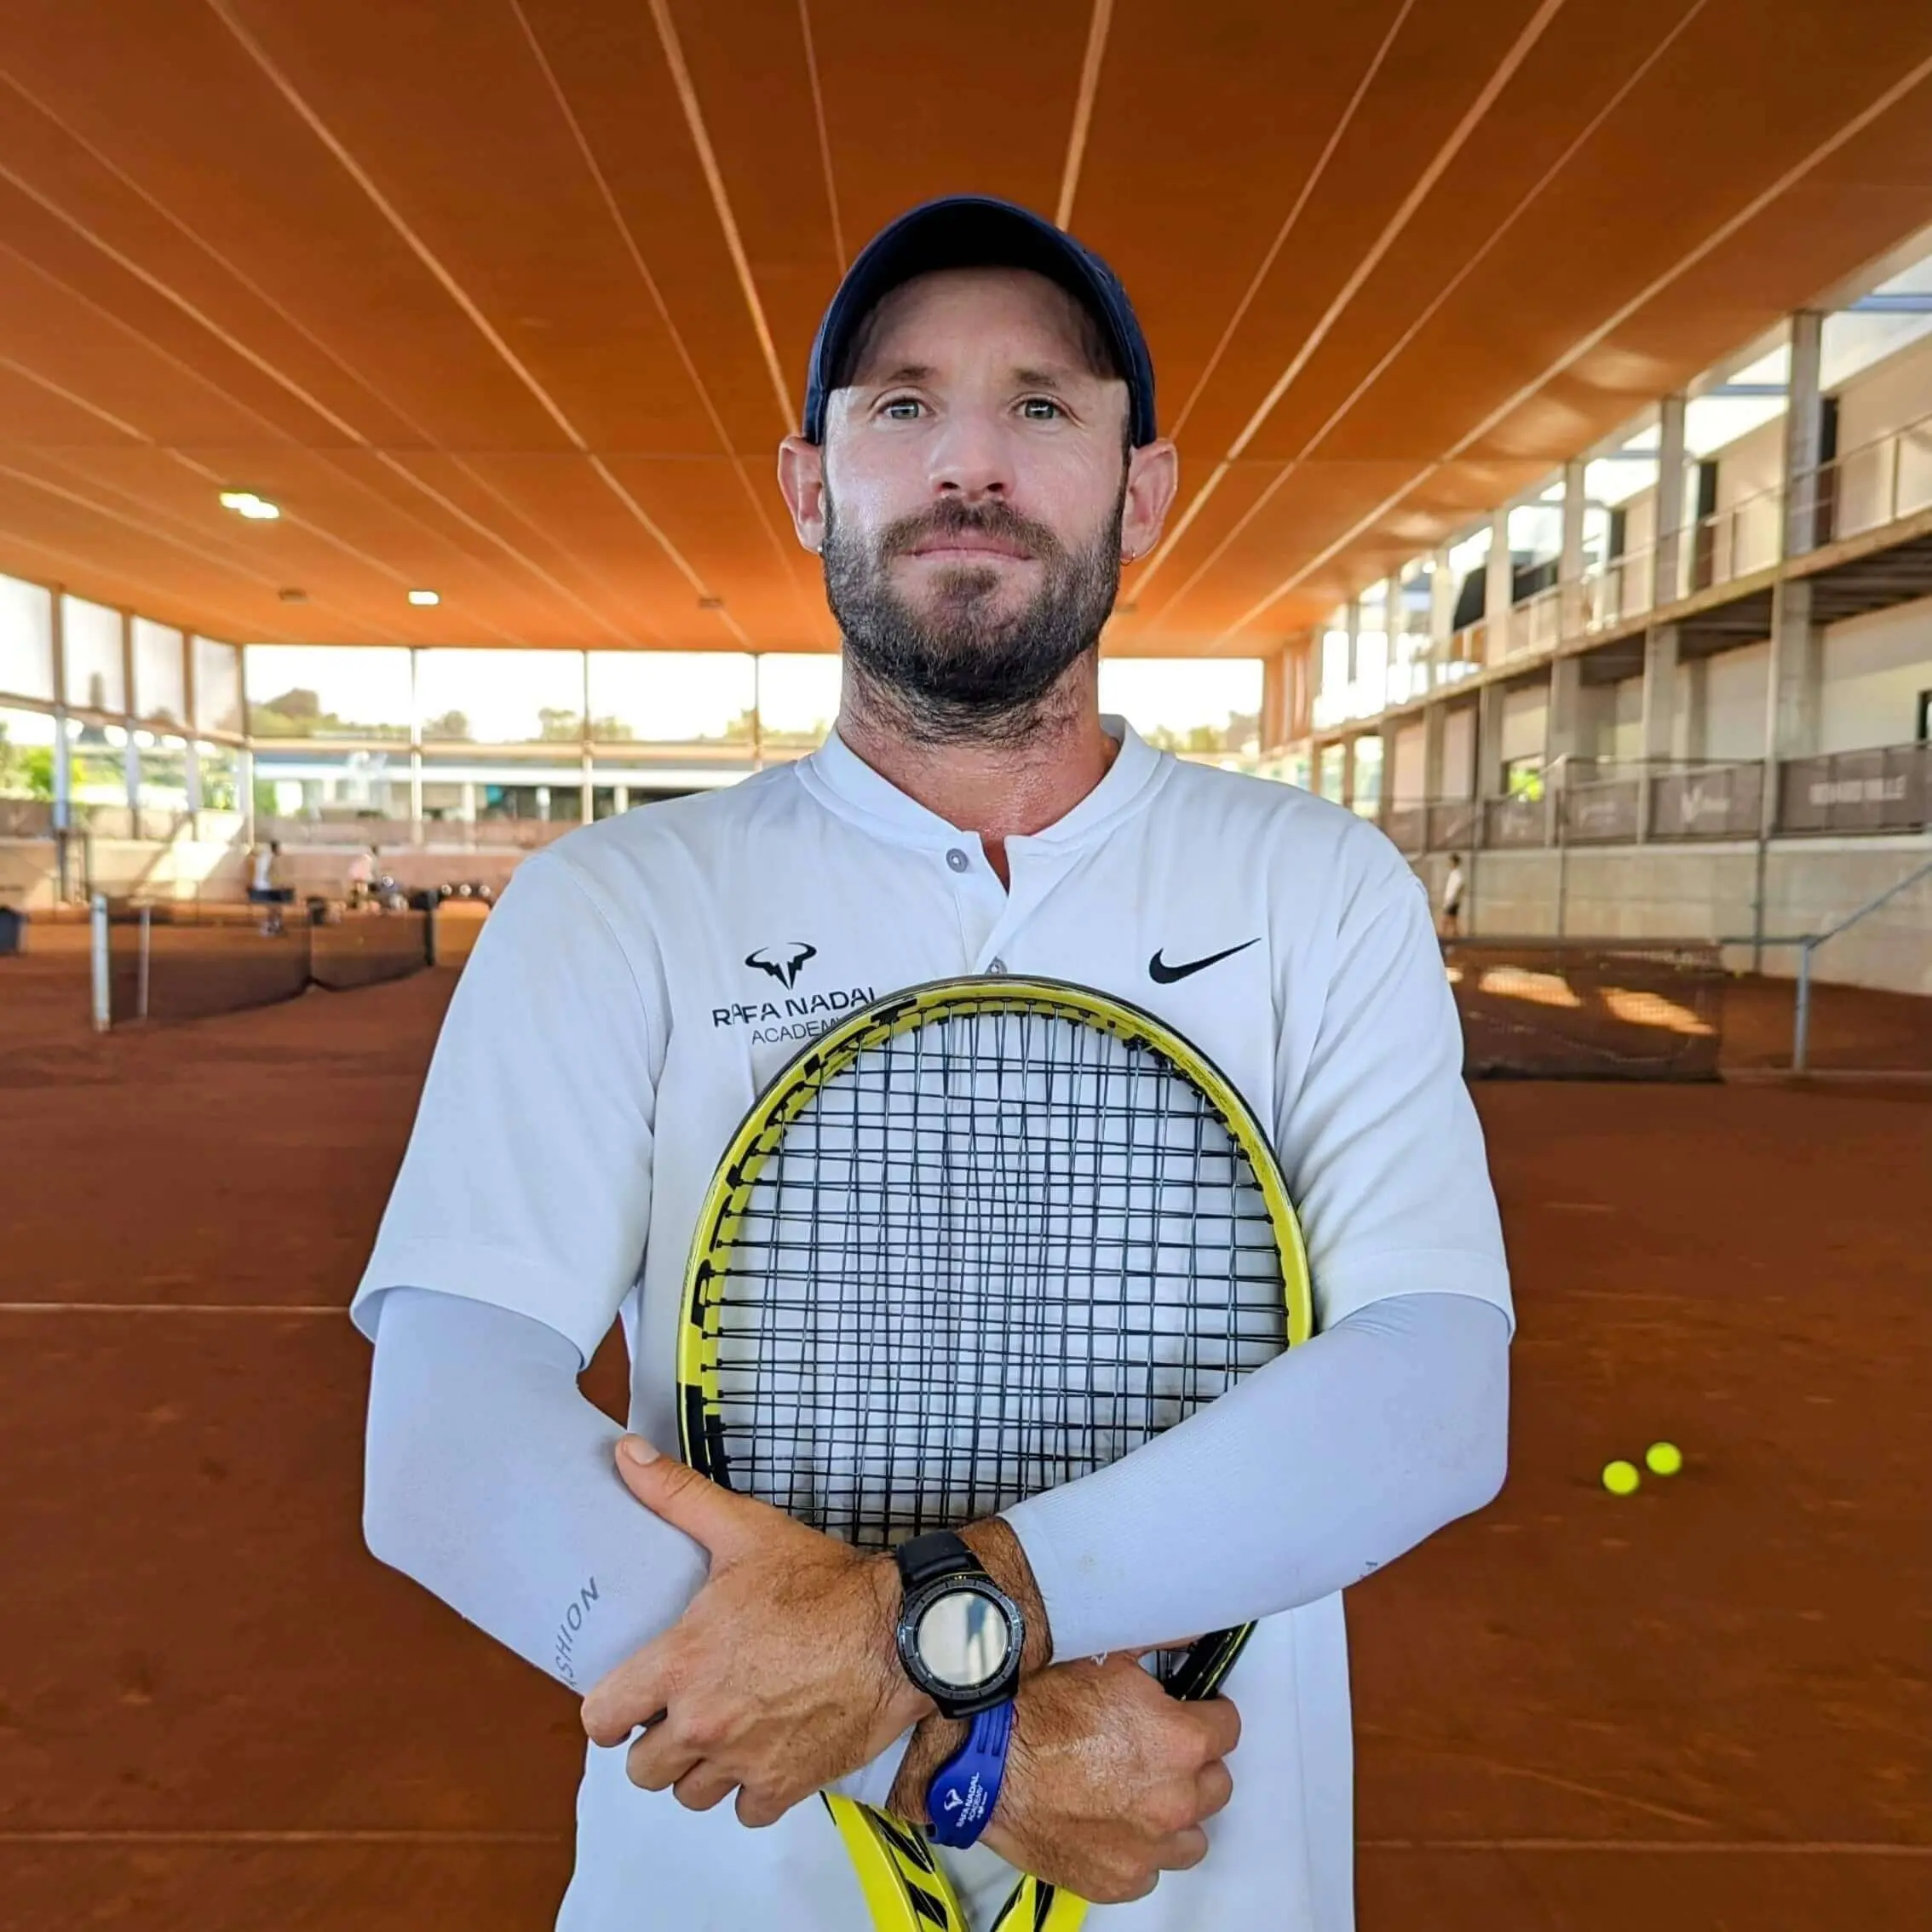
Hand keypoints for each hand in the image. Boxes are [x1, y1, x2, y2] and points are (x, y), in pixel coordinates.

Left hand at [581, 1437, 929, 1825]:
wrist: (899, 1631)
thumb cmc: (821, 1584)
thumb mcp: (745, 1530)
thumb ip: (677, 1495)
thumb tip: (623, 1453)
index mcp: (681, 1664)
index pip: (600, 1719)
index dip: (609, 1710)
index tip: (630, 1698)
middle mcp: (703, 1723)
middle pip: (641, 1769)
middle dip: (656, 1743)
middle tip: (683, 1712)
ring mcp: (743, 1761)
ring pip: (688, 1796)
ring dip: (700, 1771)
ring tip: (722, 1734)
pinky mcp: (785, 1786)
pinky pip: (744, 1812)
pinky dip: (751, 1791)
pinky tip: (764, 1754)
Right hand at [983, 1655, 1237, 1904]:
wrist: (986, 1764)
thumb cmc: (1035, 1713)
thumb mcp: (1103, 1656)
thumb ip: (1157, 1646)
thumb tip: (1188, 1634)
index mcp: (1179, 1742)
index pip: (1227, 1729)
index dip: (1207, 1715)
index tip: (1194, 1715)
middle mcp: (1174, 1800)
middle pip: (1215, 1784)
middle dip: (1194, 1765)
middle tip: (1159, 1751)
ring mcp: (1148, 1847)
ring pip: (1191, 1836)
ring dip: (1174, 1814)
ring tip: (1138, 1792)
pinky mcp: (1119, 1880)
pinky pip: (1150, 1870)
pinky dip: (1138, 1850)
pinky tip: (1112, 1823)